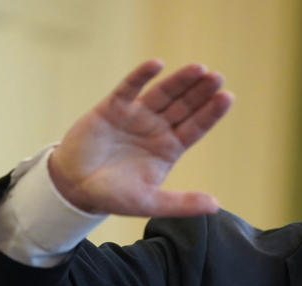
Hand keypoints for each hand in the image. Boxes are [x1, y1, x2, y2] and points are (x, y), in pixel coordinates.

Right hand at [48, 60, 233, 215]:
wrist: (74, 187)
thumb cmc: (114, 196)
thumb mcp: (151, 202)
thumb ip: (183, 203)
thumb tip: (216, 206)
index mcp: (169, 149)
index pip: (195, 127)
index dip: (211, 113)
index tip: (227, 97)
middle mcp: (156, 129)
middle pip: (184, 106)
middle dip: (200, 92)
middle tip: (218, 77)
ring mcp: (136, 116)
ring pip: (162, 94)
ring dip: (179, 81)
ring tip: (199, 68)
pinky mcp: (112, 108)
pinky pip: (129, 88)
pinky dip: (142, 76)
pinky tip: (157, 64)